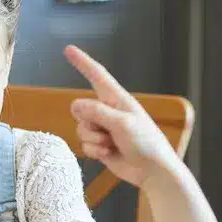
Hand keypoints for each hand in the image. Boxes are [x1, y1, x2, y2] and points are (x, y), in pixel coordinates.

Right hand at [65, 45, 181, 187]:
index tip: (69, 50)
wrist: (152, 171)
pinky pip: (84, 145)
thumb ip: (97, 112)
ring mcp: (103, 129)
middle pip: (80, 109)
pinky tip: (109, 154)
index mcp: (117, 99)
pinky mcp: (100, 145)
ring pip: (80, 129)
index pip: (97, 75)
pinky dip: (94, 151)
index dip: (82, 62)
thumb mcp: (123, 123)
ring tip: (112, 144)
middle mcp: (108, 111)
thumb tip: (76, 105)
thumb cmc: (146, 143)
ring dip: (93, 140)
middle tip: (107, 130)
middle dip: (88, 122)